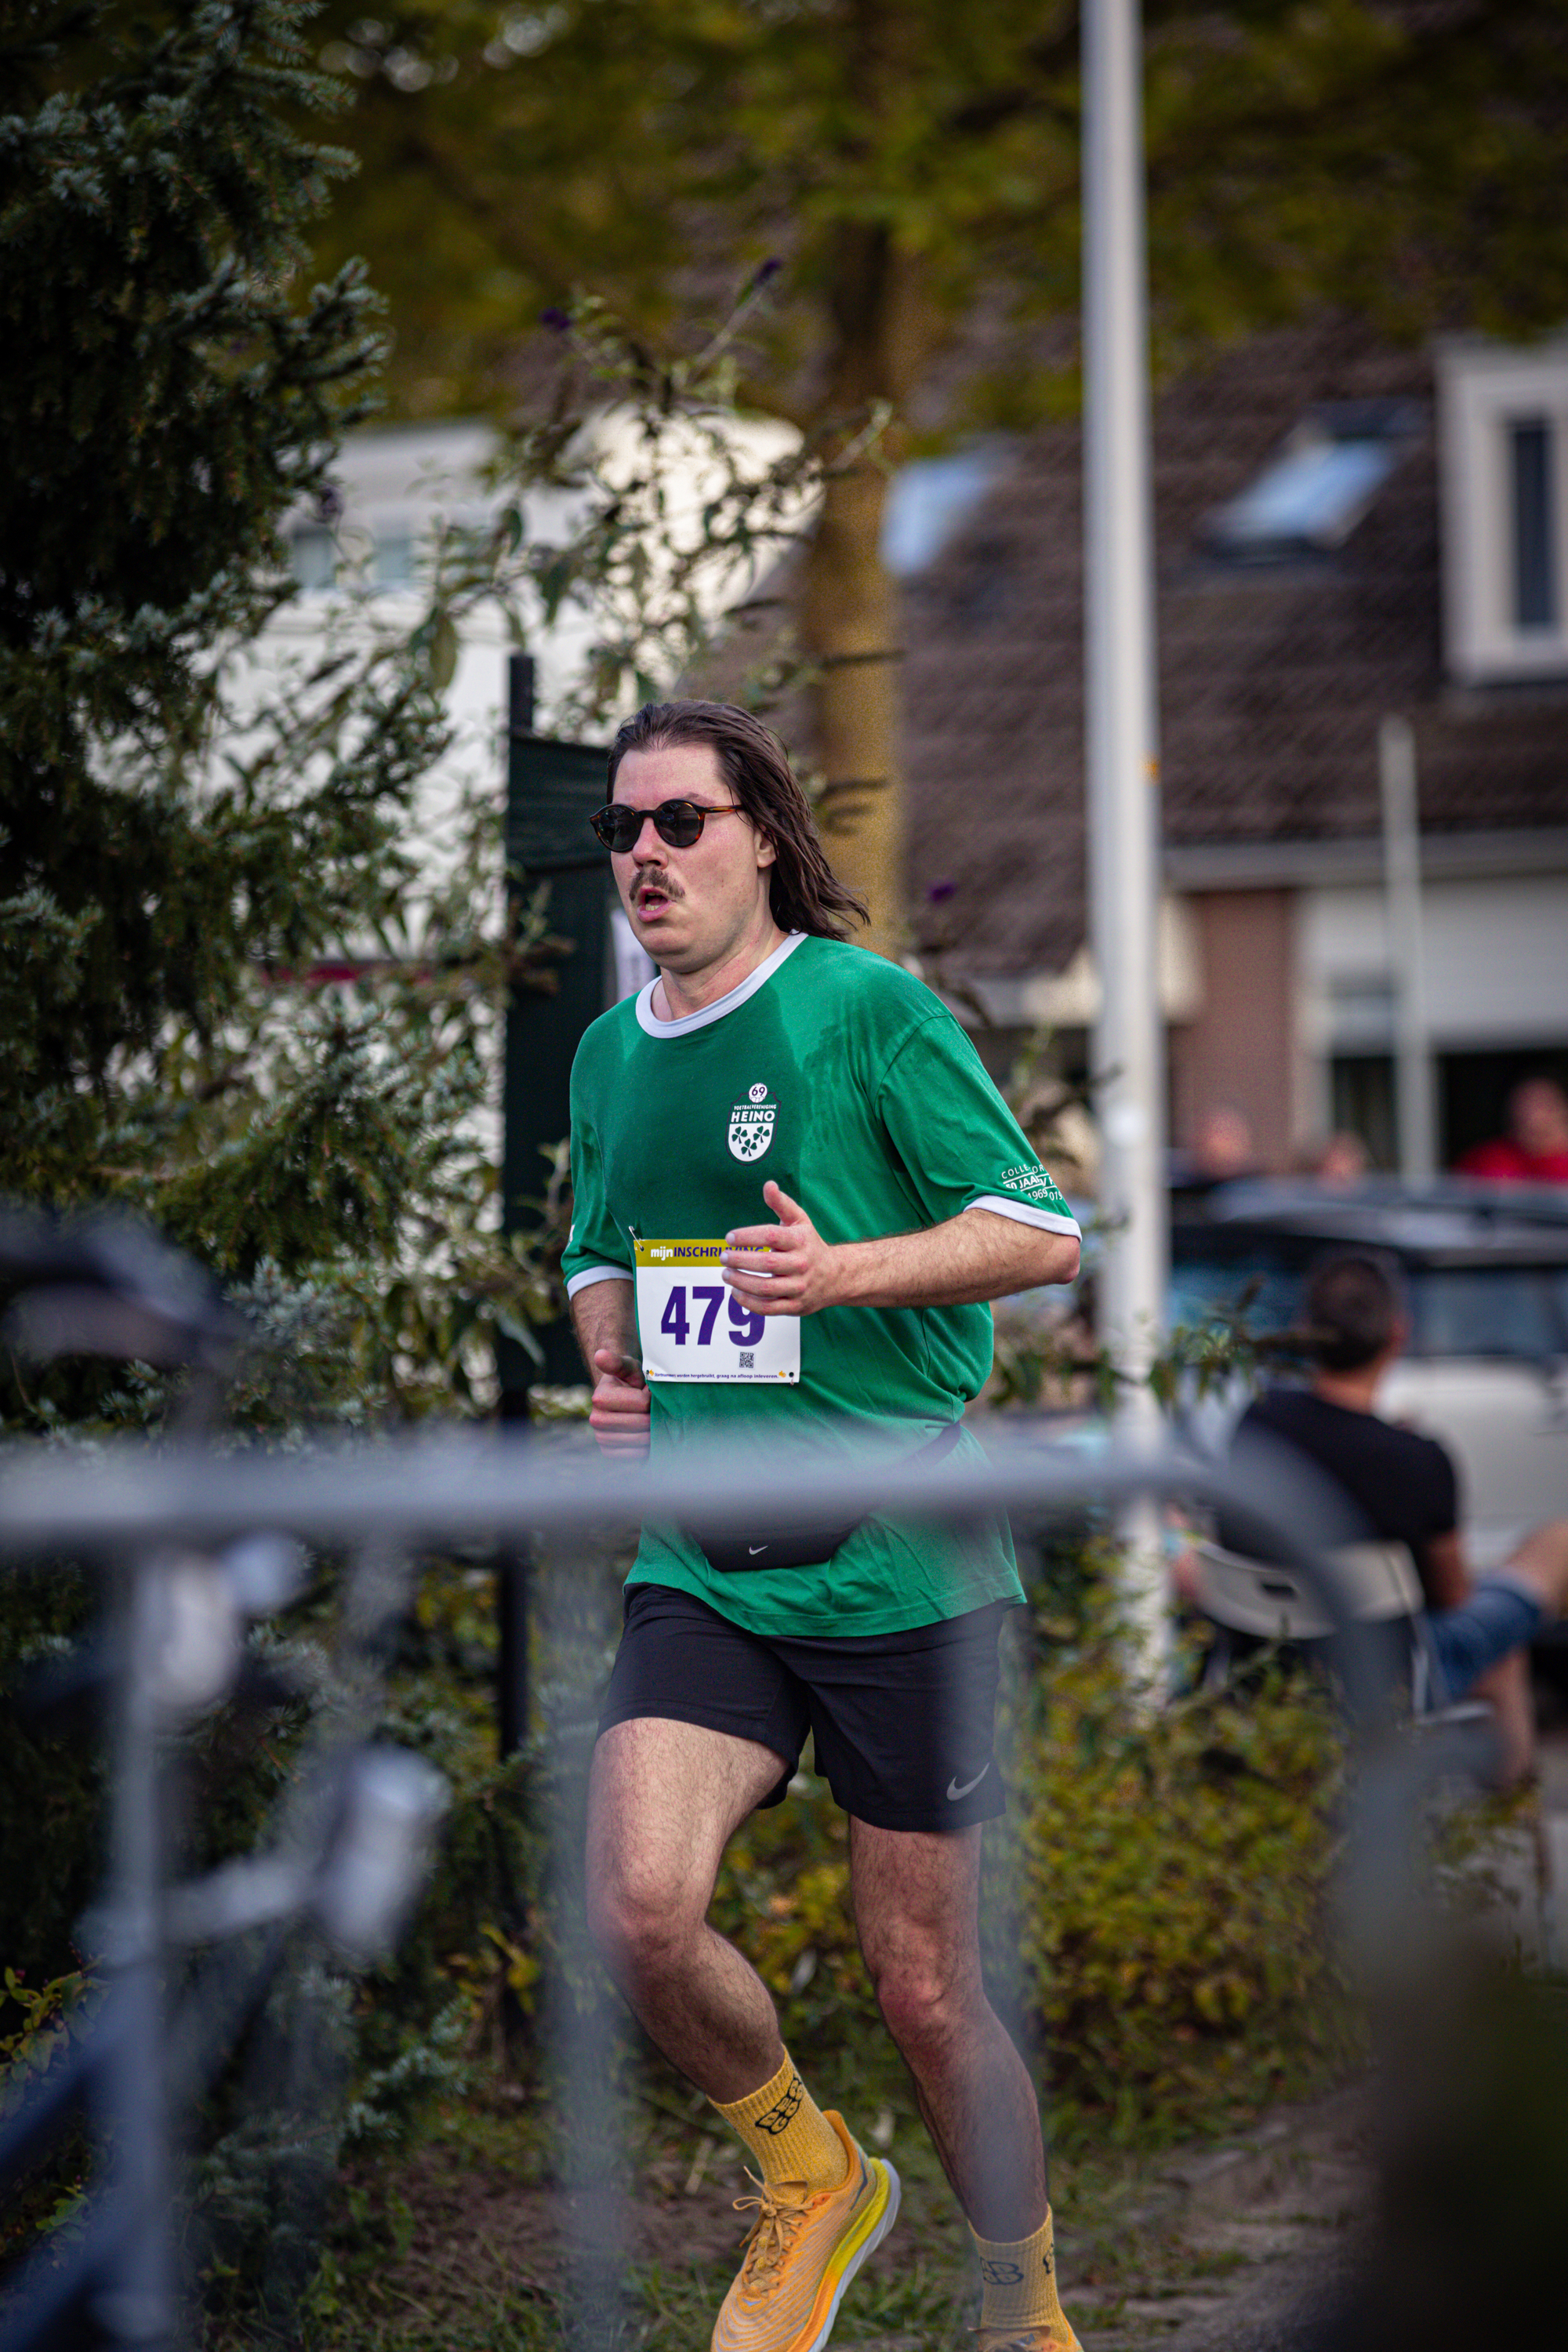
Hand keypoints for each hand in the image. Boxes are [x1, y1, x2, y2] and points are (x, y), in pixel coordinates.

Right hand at [589, 1347, 649, 1458]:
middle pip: (642, 1424)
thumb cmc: (628, 1381)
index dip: (652, 1398)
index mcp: (600, 1397)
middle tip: (652, 1408)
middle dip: (653, 1415)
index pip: (642, 1404)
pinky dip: (645, 1448)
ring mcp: (601, 1438)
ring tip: (650, 1420)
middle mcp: (596, 1420)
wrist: (622, 1400)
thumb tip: (599, 1355)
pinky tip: (645, 1435)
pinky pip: (635, 1455)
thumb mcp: (627, 1367)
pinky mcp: (609, 1452)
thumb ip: (617, 1362)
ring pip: (640, 1441)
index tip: (648, 1392)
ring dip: (652, 1432)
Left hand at [722, 1182, 840, 1316]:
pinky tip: (736, 1293)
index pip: (771, 1236)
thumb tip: (768, 1185)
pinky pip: (769, 1308)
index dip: (748, 1236)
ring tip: (726, 1274)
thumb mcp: (800, 1221)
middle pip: (767, 1264)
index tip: (729, 1237)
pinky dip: (749, 1303)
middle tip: (723, 1257)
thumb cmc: (809, 1244)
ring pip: (766, 1288)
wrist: (835, 1276)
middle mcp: (801, 1264)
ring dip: (741, 1282)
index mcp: (800, 1241)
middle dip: (740, 1260)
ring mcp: (799, 1287)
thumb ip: (781, 1203)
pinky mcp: (795, 1306)